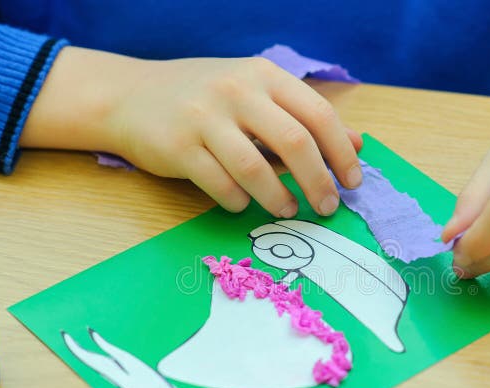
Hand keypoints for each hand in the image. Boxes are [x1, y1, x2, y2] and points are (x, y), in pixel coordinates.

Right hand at [22, 47, 362, 216]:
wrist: (130, 97)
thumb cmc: (205, 99)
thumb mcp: (257, 95)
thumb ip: (304, 117)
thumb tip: (358, 144)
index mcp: (263, 75)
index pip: (318, 114)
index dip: (342, 153)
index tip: (352, 182)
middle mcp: (236, 91)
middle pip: (295, 142)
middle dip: (319, 182)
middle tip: (328, 207)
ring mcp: (204, 118)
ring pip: (256, 168)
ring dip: (279, 198)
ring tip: (288, 211)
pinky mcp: (177, 147)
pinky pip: (220, 185)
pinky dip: (238, 201)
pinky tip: (244, 204)